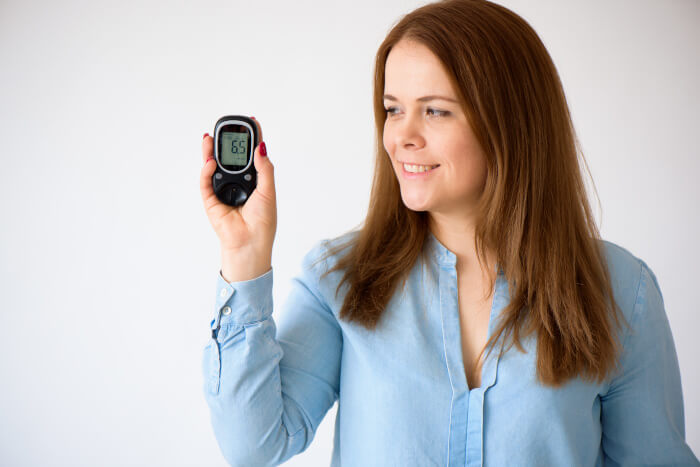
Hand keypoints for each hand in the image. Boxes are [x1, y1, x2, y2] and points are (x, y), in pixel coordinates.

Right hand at [200, 118, 276, 279]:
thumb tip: (261, 147)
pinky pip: (205, 181)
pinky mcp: (210, 199)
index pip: (249, 155)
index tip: (251, 123)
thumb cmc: (262, 221)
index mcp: (253, 180)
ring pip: (213, 166)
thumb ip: (264, 167)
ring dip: (210, 152)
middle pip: (228, 158)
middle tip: (226, 128)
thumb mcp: (268, 190)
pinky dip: (206, 171)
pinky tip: (211, 162)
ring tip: (211, 138)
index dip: (250, 140)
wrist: (250, 242)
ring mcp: (222, 190)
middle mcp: (236, 183)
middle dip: (225, 142)